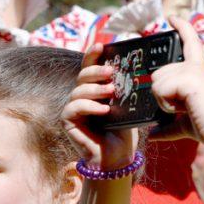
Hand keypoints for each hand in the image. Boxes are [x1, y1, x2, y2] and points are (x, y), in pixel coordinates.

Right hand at [62, 43, 138, 168]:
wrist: (117, 158)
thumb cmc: (123, 134)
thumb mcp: (127, 107)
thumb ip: (124, 89)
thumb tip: (135, 69)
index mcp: (94, 90)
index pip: (90, 67)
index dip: (93, 54)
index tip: (102, 45)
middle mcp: (81, 96)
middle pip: (82, 75)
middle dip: (96, 71)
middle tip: (112, 72)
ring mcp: (73, 108)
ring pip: (78, 90)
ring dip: (95, 89)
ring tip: (111, 93)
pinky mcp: (68, 121)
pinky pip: (74, 107)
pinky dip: (90, 106)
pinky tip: (104, 111)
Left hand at [150, 16, 203, 146]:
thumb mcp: (183, 125)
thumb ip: (166, 126)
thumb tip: (151, 135)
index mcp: (198, 71)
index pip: (190, 43)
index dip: (182, 27)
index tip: (173, 17)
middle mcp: (195, 66)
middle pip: (157, 74)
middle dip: (161, 95)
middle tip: (182, 107)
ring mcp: (191, 70)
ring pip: (156, 82)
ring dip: (163, 101)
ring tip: (184, 108)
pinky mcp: (187, 77)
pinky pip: (159, 89)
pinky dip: (166, 104)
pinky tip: (183, 108)